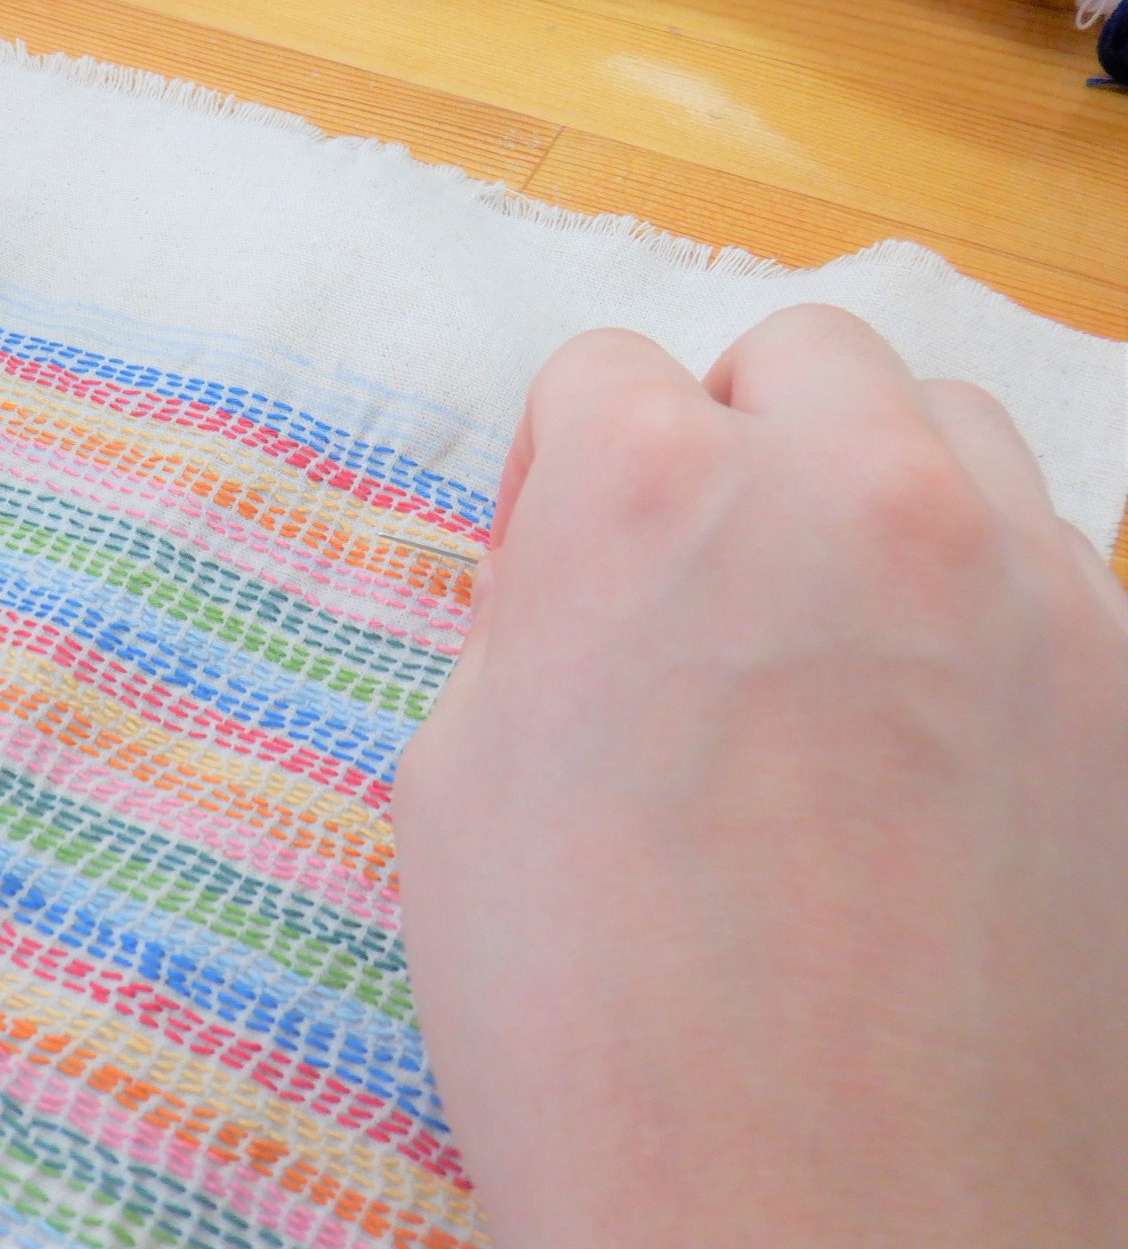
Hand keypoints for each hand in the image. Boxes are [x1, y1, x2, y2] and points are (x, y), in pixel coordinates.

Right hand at [394, 306, 1127, 1248]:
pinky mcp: (1127, 681)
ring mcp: (1022, 580)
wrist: (820, 1226)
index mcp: (651, 495)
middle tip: (697, 585)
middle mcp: (853, 494)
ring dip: (867, 490)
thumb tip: (592, 575)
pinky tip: (926, 729)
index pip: (601, 371)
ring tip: (824, 639)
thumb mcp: (457, 782)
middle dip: (730, 440)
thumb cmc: (592, 1025)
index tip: (560, 569)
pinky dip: (978, 592)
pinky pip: (1049, 557)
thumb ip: (535, 617)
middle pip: (796, 357)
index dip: (556, 473)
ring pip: (944, 429)